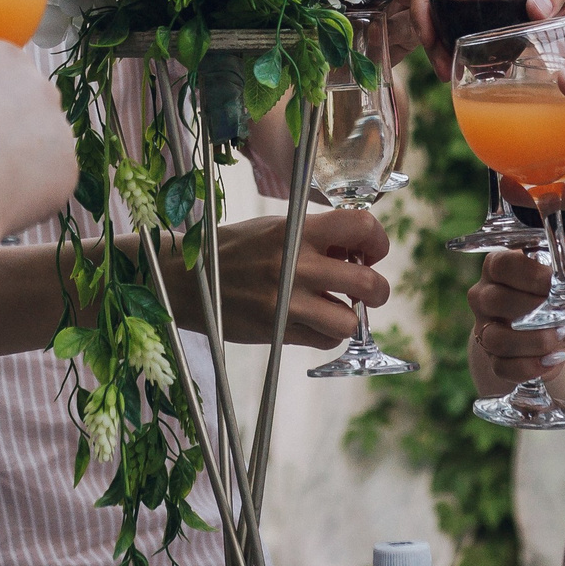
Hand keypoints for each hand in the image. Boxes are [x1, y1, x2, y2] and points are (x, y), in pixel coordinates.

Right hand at [0, 42, 77, 239]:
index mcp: (2, 56)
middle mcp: (41, 84)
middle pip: (26, 100)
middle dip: (7, 120)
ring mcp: (61, 127)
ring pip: (41, 139)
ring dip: (21, 154)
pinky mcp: (69, 168)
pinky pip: (48, 176)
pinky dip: (29, 187)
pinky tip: (0, 199)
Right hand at [199, 207, 392, 348]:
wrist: (185, 281)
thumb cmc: (236, 249)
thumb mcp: (275, 227)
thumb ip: (315, 236)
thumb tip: (357, 249)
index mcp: (295, 231)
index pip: (359, 225)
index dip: (377, 239)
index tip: (371, 251)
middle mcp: (294, 266)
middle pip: (368, 283)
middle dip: (379, 289)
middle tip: (369, 288)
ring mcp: (286, 304)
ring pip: (349, 321)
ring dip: (350, 316)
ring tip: (336, 307)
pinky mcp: (277, 332)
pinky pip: (325, 340)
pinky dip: (328, 333)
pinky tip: (313, 321)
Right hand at [468, 247, 564, 383]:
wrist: (549, 329)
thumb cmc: (553, 298)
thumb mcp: (562, 287)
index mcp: (496, 268)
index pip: (501, 265)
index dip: (529, 274)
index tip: (553, 282)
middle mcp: (483, 297)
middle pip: (494, 301)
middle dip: (530, 308)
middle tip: (558, 312)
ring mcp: (484, 329)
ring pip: (496, 339)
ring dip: (533, 340)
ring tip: (560, 336)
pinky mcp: (491, 357)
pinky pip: (502, 367)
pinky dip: (531, 366)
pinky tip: (554, 358)